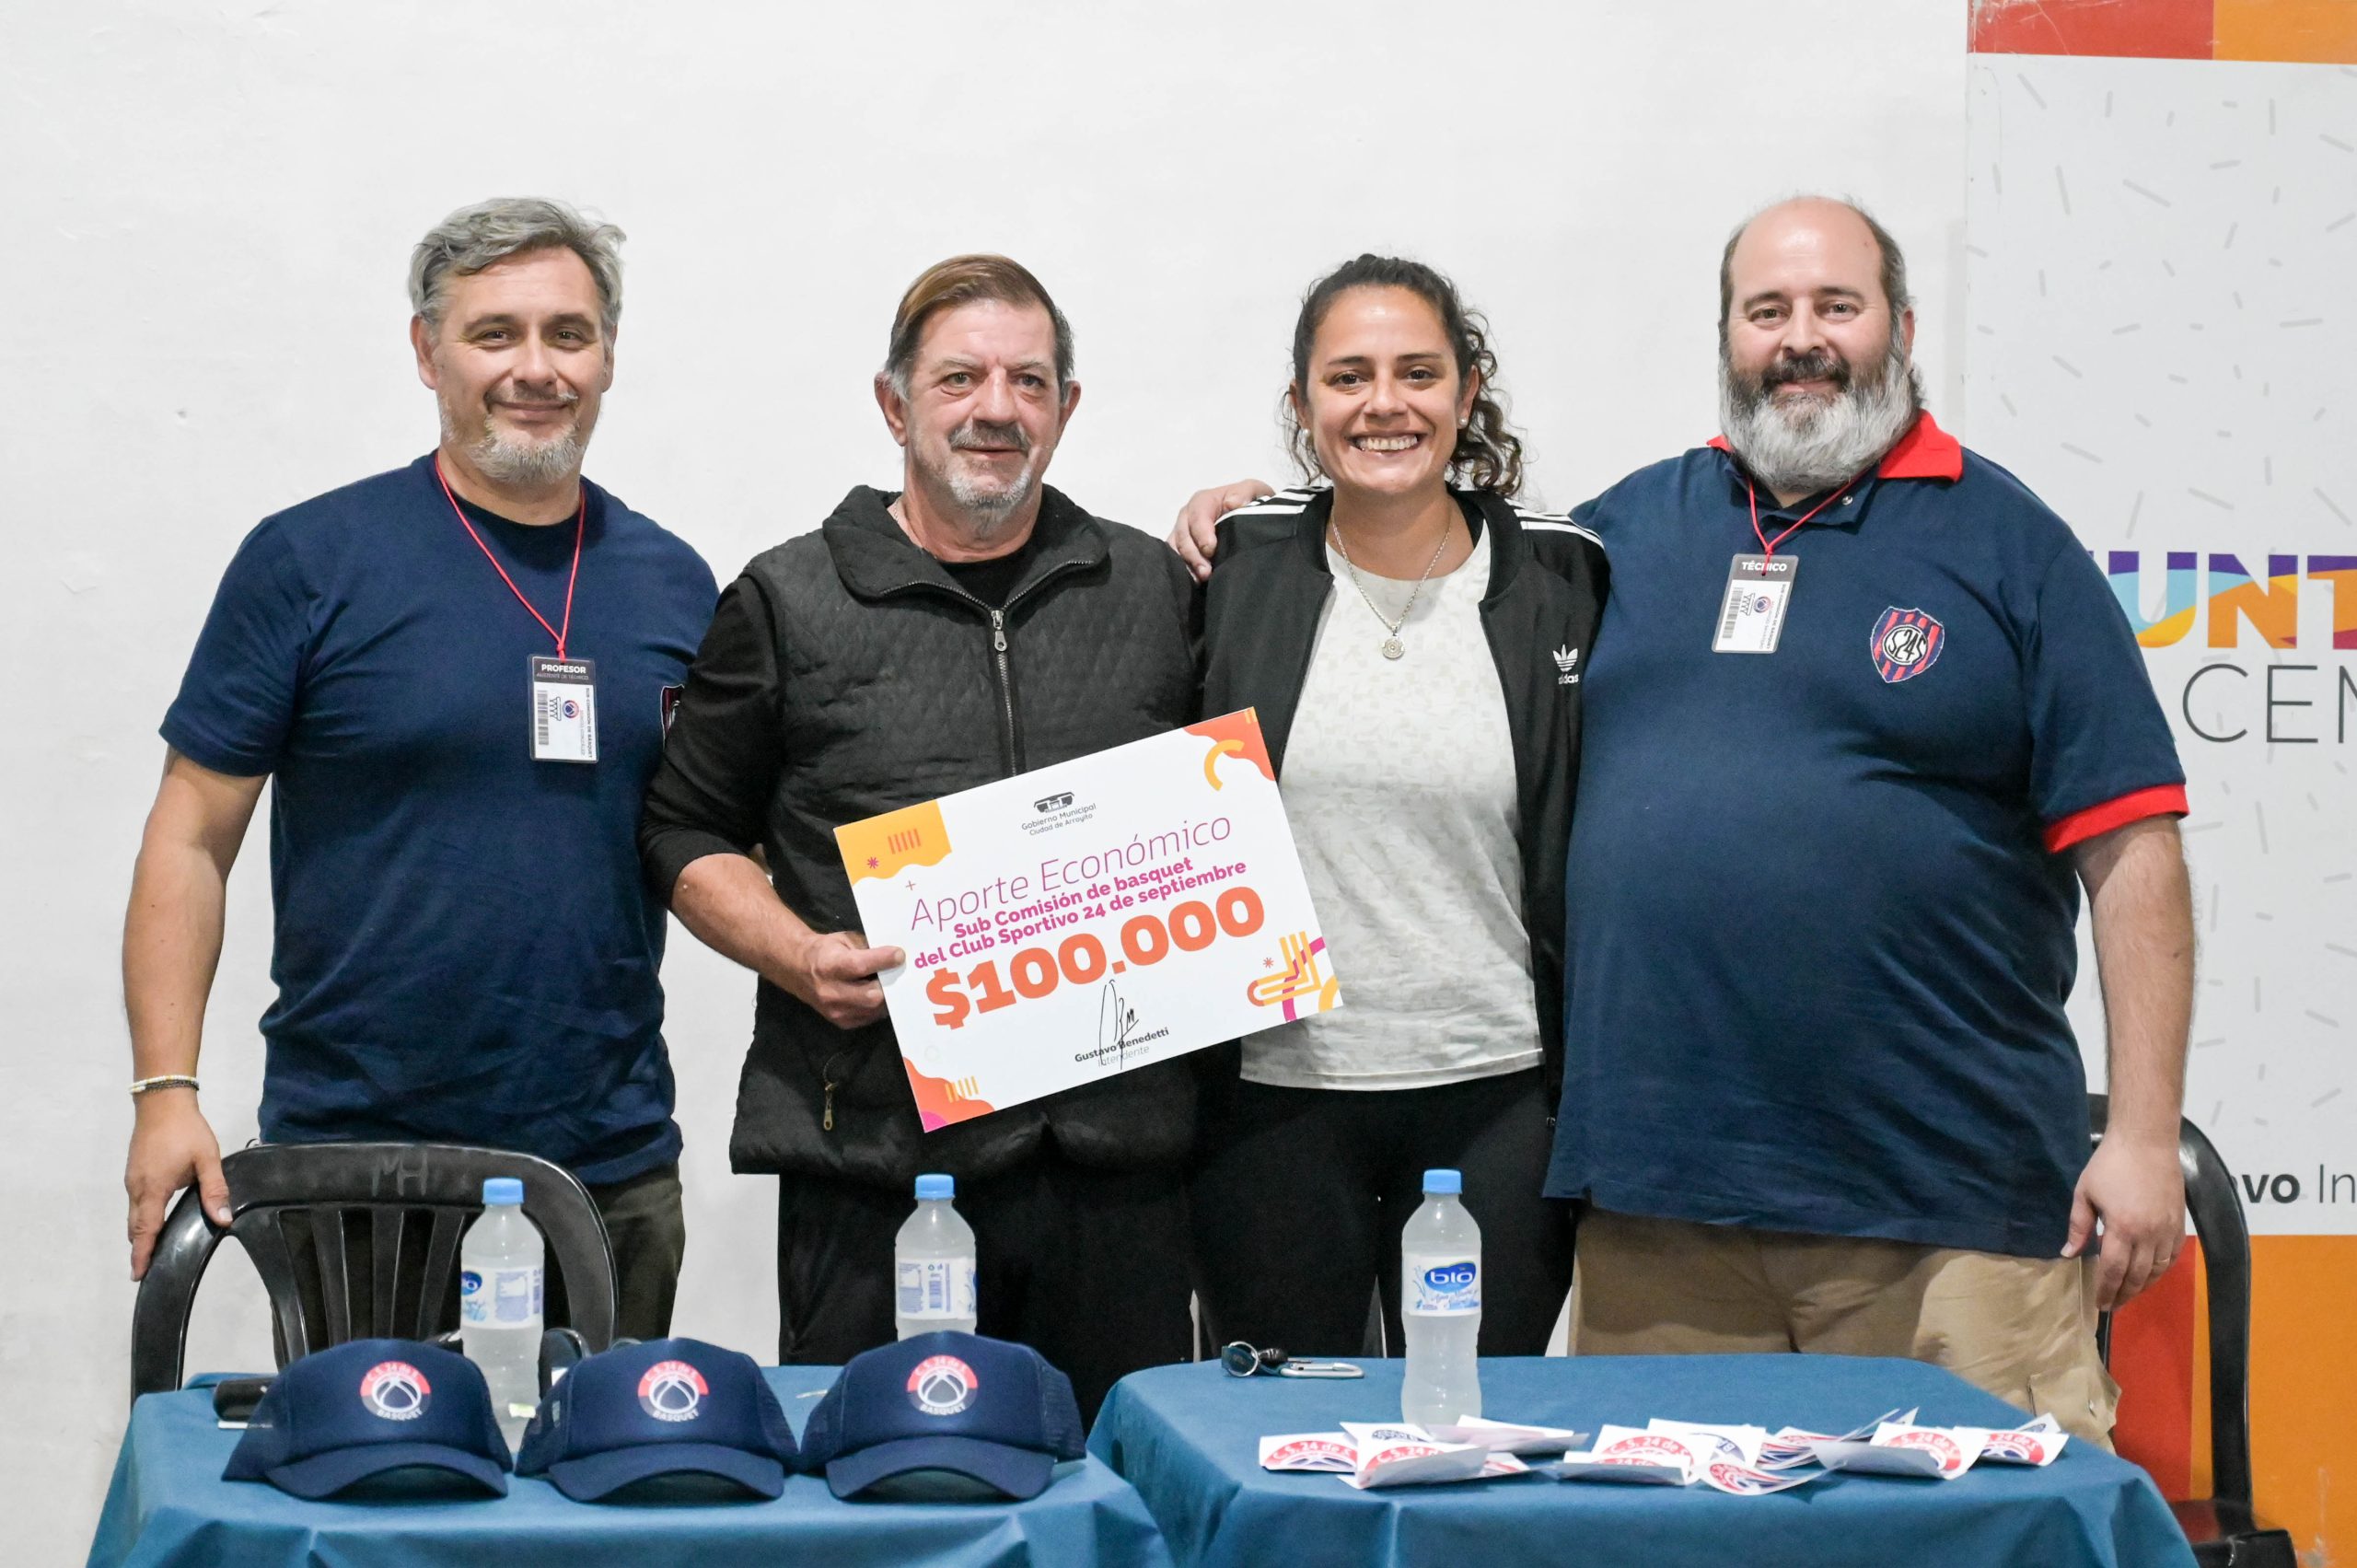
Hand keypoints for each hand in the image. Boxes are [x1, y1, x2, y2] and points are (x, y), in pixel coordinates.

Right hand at [126, 1090, 229, 1279]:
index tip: (138, 1275)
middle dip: (140, 1249)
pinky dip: (142, 1218)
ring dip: (141, 1233)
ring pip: (134, 1215)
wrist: (162, 1101)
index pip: (146, 1230)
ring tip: (151, 1251)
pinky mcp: (135, 1172)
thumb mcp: (207, 1159)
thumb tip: (223, 1219)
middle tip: (147, 1270)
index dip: (142, 1254)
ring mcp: (133, 1179)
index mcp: (153, 1189)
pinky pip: (137, 1203)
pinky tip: (155, 1221)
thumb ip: (215, 1190)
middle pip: (136, 1226)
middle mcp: (137, 1188)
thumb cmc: (186, 1130)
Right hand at [781, 929, 903, 1029]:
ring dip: (885, 997)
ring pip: (873, 1009)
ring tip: (888, 985)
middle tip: (896, 974)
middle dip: (888, 985)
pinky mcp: (841, 1022)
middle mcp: (830, 991)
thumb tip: (895, 955)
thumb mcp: (844, 940)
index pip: (859, 966)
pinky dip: (877, 1007)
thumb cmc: (825, 951)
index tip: (900, 955)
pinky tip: (877, 995)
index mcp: (829, 965)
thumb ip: (867, 947)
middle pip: (871, 996)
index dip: (882, 960)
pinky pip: (869, 1017)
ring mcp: (835, 1010)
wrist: (798, 970)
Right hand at [1168, 479, 1274, 581]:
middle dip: (1193, 554)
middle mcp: (1188, 517)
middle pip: (1183, 534)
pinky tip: (1194, 581)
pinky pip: (1175, 560)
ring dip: (1186, 565)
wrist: (1249, 520)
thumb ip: (1245, 492)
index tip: (1211, 549)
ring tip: (1200, 580)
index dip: (1201, 532)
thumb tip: (1231, 503)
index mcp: (1203, 501)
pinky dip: (1183, 570)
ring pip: (1175, 549)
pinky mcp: (1182, 551)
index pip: (1197, 514)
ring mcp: (1182, 534)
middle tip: (1206, 572)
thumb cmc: (1249, 504)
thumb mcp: (1254, 491)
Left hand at [2062, 1129, 2185, 1309]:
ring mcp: (2167, 1231)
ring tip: (2127, 1293)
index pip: (2113, 1271)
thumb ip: (2079, 1227)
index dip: (2106, 1290)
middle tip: (2112, 1305)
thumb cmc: (2110, 1165)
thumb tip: (2069, 1254)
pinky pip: (2172, 1258)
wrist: (2146, 1143)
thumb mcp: (2084, 1193)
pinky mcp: (2179, 1225)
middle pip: (2136, 1276)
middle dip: (2123, 1294)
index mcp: (2122, 1229)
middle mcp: (2148, 1235)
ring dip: (2142, 1286)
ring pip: (2157, 1271)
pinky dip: (2160, 1271)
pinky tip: (2149, 1275)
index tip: (2100, 1304)